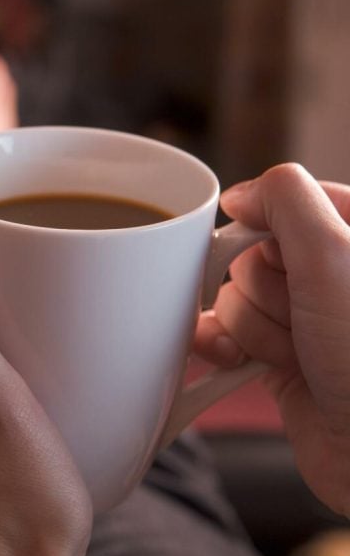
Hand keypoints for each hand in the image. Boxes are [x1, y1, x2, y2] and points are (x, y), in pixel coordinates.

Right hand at [193, 163, 349, 515]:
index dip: (270, 225)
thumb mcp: (334, 257)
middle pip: (255, 251)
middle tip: (300, 316)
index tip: (276, 251)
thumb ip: (287, 202)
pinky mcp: (280, 359)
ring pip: (236, 296)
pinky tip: (234, 361)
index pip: (290, 200)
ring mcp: (306, 320)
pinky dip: (221, 347)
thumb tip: (239, 195)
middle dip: (264, 288)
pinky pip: (225, 336)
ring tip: (292, 353)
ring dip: (251, 327)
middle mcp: (333, 278)